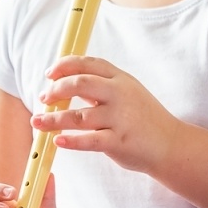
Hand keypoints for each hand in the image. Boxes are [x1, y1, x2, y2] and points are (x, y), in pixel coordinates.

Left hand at [30, 56, 179, 174]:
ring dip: (53, 119)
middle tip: (44, 97)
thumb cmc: (144, 118)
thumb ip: (101, 85)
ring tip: (37, 122)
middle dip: (56, 90)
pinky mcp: (119, 142)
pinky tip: (58, 141)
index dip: (64, 66)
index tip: (49, 74)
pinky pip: (90, 140)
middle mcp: (120, 95)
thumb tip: (66, 82)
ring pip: (78, 116)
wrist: (170, 144)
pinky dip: (71, 141)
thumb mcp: (128, 92)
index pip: (88, 64)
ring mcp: (120, 118)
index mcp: (120, 79)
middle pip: (80, 84)